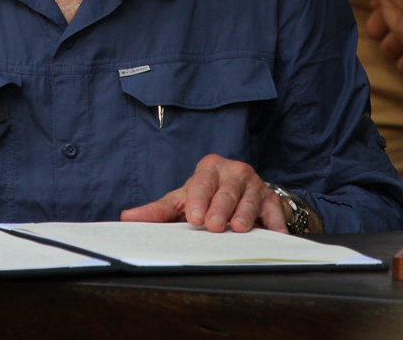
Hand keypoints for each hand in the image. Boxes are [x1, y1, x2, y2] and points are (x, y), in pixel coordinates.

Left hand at [121, 154, 305, 233]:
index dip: (198, 200)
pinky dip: (275, 222)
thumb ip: (158, 210)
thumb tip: (127, 218)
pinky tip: (275, 233)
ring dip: (245, 214)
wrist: (240, 192)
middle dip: (220, 208)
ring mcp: (254, 184)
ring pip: (250, 199)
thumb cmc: (205, 197)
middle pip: (226, 191)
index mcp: (209, 168)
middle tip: (214, 226)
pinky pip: (274, 210)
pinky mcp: (271, 199)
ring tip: (239, 228)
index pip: (202, 183)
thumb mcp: (182, 200)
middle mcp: (233, 172)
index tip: (194, 218)